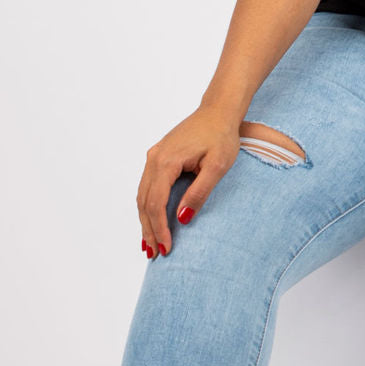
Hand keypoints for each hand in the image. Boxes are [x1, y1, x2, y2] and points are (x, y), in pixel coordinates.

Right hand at [137, 106, 240, 258]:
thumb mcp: (217, 166)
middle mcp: (154, 159)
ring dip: (145, 220)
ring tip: (149, 244)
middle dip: (149, 229)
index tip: (166, 248)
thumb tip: (182, 219)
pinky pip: (147, 186)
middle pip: (144, 202)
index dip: (160, 228)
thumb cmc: (222, 136)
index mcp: (167, 162)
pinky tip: (150, 220)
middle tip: (154, 254)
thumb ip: (199, 192)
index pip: (156, 203)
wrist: (218, 111)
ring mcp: (154, 156)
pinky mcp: (158, 157)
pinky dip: (147, 206)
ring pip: (142, 195)